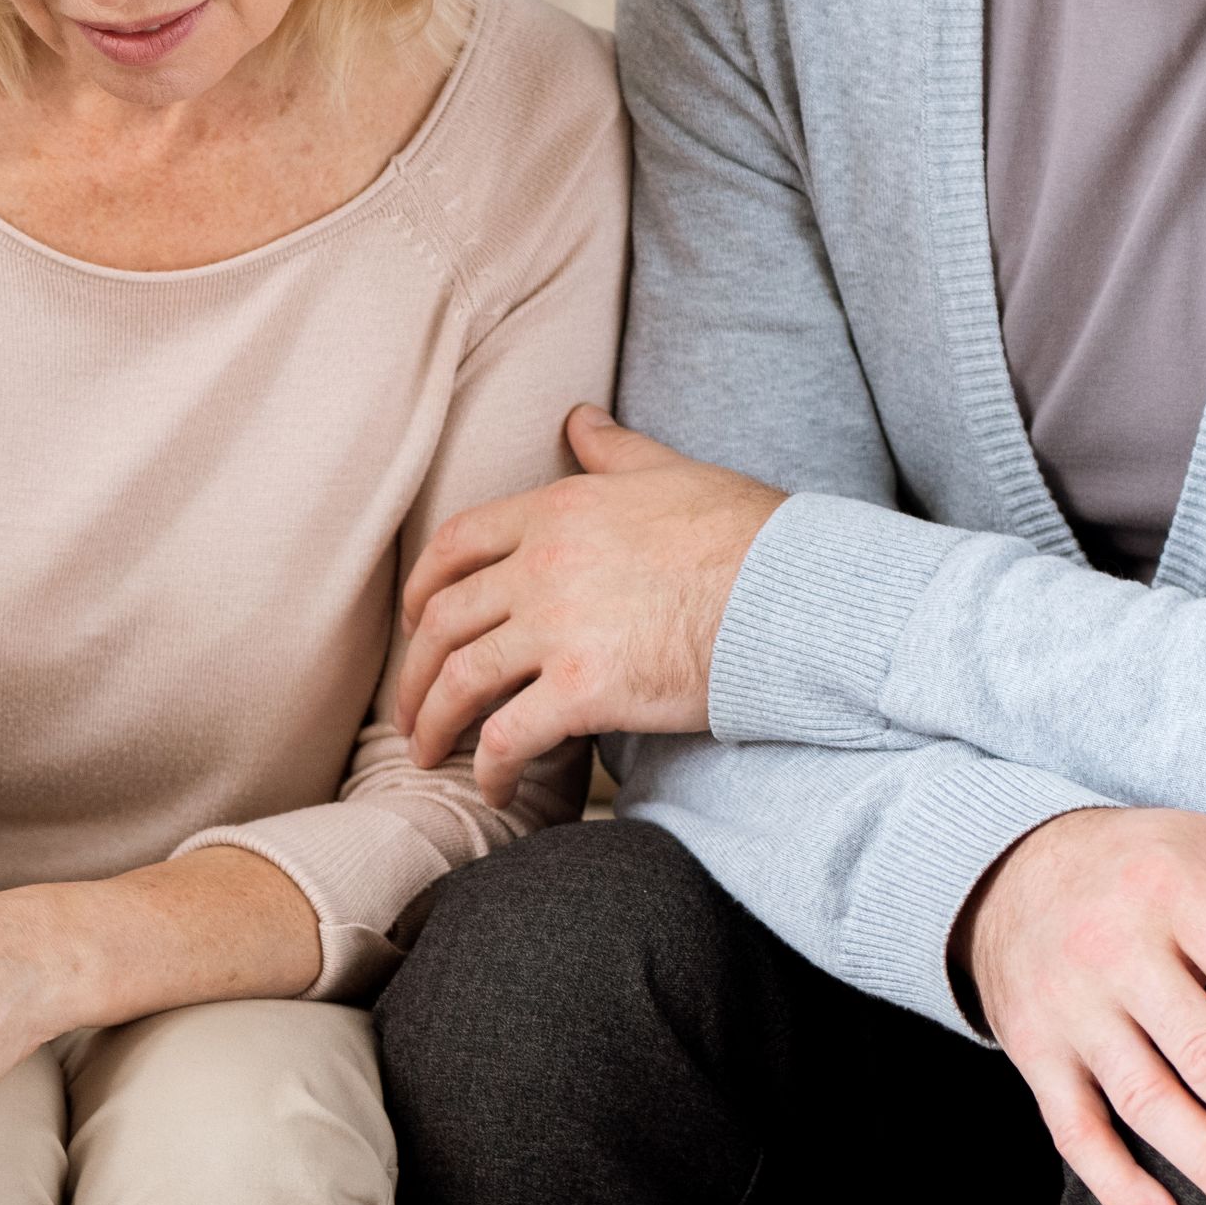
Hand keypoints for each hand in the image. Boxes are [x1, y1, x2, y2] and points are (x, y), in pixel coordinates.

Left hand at [393, 406, 789, 801]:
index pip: (456, 545)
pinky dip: (489, 767)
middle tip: (410, 705)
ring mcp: (560, 629)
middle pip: (444, 621)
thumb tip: (579, 418)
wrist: (794, 593)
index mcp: (556, 511)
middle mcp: (543, 566)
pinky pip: (510, 736)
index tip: (413, 620)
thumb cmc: (746, 534)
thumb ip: (613, 451)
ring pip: (461, 680)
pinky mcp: (586, 690)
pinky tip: (493, 786)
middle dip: (415, 670)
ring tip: (429, 752)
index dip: (421, 588)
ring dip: (433, 723)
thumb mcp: (670, 471)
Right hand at [962, 808, 1205, 1204]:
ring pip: (1142, 1098)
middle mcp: (1113, 947)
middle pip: (1202, 1050)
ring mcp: (1067, 1004)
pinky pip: (1071, 1128)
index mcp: (1176, 891)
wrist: (1011, 871)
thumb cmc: (1157, 867)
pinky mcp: (1031, 1049)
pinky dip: (1113, 1183)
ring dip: (1205, 1162)